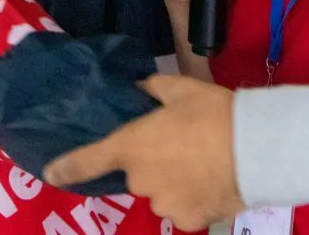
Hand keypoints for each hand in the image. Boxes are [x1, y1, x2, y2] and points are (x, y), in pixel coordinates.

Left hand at [44, 75, 243, 229]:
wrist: (256, 148)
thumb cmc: (215, 113)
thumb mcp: (185, 89)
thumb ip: (156, 89)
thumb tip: (141, 88)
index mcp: (132, 146)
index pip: (88, 161)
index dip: (67, 168)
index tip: (52, 174)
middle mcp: (140, 180)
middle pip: (139, 175)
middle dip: (155, 163)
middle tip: (185, 147)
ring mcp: (163, 204)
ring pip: (163, 194)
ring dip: (175, 183)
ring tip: (205, 165)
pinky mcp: (187, 221)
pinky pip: (184, 210)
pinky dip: (195, 199)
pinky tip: (215, 183)